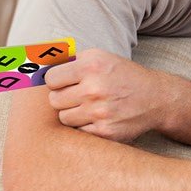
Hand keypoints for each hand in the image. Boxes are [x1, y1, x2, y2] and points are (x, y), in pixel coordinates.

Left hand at [43, 48, 169, 142]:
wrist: (158, 98)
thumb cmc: (123, 76)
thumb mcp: (101, 58)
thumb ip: (69, 60)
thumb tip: (32, 64)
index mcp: (92, 65)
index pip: (50, 79)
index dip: (58, 82)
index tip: (69, 83)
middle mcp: (95, 87)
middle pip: (54, 100)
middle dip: (65, 99)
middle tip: (82, 96)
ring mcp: (100, 111)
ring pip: (64, 118)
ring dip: (75, 114)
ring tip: (92, 108)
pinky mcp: (106, 131)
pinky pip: (79, 132)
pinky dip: (87, 127)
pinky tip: (101, 119)